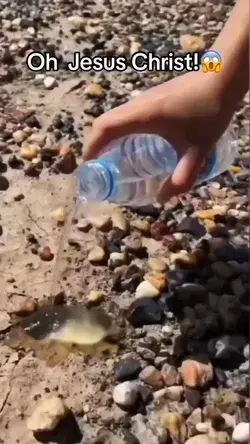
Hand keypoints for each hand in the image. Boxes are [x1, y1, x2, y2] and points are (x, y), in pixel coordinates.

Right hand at [84, 71, 233, 202]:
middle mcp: (137, 105)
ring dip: (108, 136)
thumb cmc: (208, 112)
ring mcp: (144, 98)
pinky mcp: (152, 97)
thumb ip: (182, 178)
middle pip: (104, 122)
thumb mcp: (197, 151)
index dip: (91, 147)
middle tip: (100, 167)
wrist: (222, 77)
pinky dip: (120, 129)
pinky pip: (126, 114)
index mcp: (141, 116)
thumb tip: (161, 199)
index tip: (88, 166)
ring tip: (114, 158)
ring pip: (115, 116)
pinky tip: (135, 143)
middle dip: (95, 145)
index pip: (104, 129)